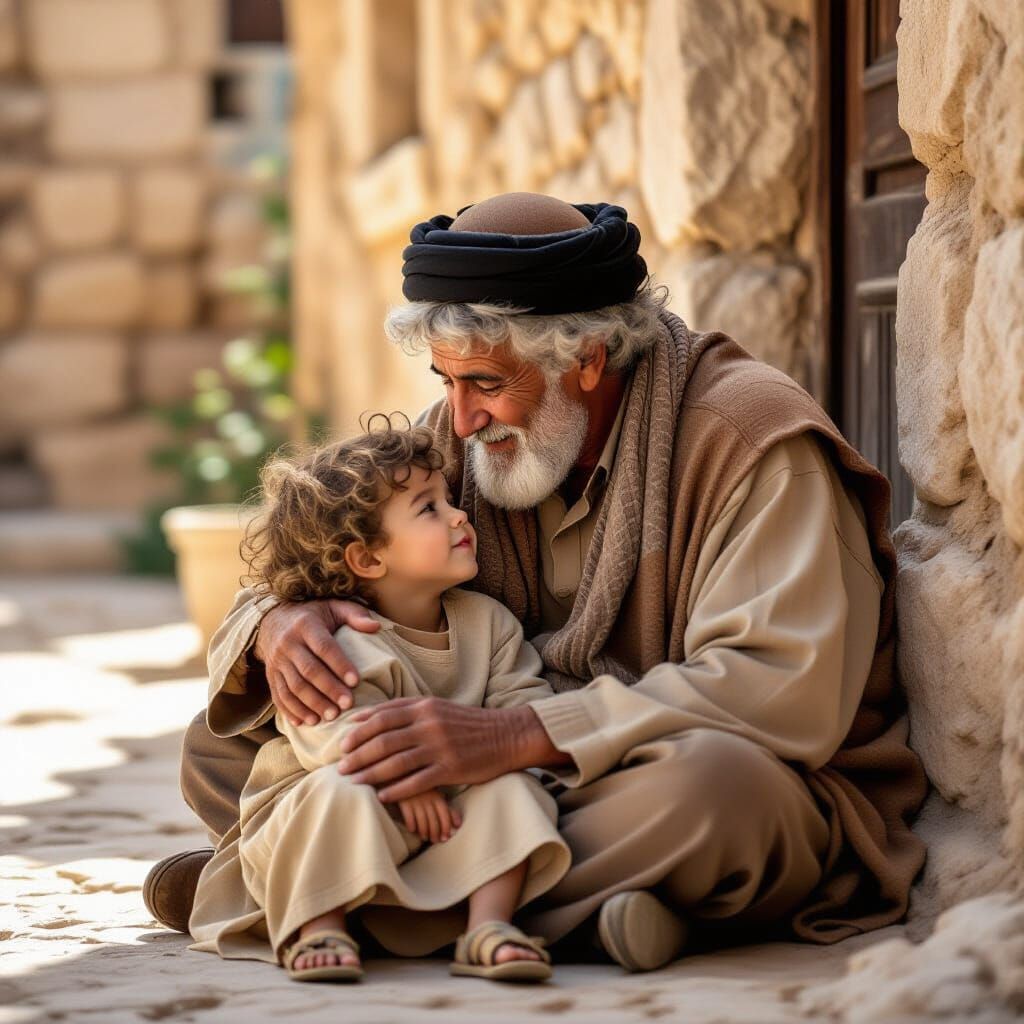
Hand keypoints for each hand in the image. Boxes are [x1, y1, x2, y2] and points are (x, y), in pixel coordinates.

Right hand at [254, 599, 379, 726]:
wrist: (273, 619)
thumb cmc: (313, 615)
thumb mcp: (334, 607)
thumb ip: (355, 615)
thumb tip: (376, 627)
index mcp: (306, 625)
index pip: (324, 647)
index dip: (340, 665)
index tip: (356, 681)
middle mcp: (288, 643)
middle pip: (309, 670)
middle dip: (328, 689)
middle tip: (346, 705)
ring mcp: (277, 661)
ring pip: (293, 686)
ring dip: (312, 704)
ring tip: (330, 717)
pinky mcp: (271, 675)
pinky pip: (279, 696)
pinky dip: (292, 711)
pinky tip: (307, 722)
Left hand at [337, 697, 543, 801]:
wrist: (506, 735)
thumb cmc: (467, 723)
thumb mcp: (438, 708)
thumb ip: (407, 711)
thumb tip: (371, 717)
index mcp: (424, 706)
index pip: (382, 716)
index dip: (359, 729)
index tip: (342, 741)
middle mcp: (429, 724)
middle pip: (383, 739)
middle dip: (358, 753)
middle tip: (341, 766)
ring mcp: (440, 747)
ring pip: (395, 761)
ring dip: (370, 773)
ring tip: (353, 782)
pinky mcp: (450, 768)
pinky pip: (416, 781)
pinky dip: (396, 790)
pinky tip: (382, 796)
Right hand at [396, 788, 461, 843]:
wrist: (403, 775)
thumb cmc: (423, 788)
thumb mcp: (436, 795)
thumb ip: (446, 808)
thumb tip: (458, 825)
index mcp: (438, 796)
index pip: (445, 814)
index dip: (446, 827)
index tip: (447, 837)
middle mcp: (428, 799)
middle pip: (434, 821)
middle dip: (435, 833)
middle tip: (435, 841)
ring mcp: (416, 801)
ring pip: (422, 822)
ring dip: (424, 832)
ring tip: (425, 837)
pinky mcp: (404, 802)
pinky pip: (409, 819)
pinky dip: (412, 826)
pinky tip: (412, 830)